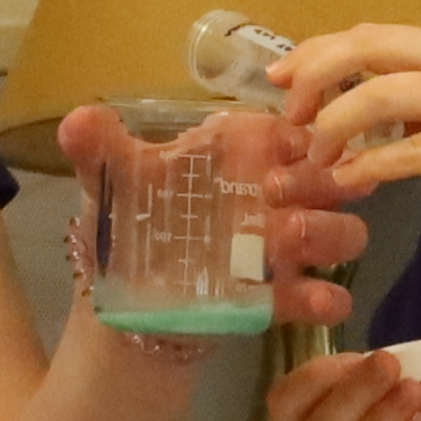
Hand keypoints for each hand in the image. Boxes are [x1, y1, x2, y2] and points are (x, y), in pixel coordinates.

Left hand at [48, 101, 371, 335]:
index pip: (293, 128)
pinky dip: (328, 298)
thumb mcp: (112, 182)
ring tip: (288, 235)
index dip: (302, 129)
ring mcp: (287, 248)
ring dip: (328, 231)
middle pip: (330, 176)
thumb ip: (98, 150)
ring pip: (344, 232)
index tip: (290, 138)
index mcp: (243, 154)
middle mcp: (277, 196)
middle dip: (319, 179)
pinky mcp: (285, 297)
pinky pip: (327, 297)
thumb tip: (76, 120)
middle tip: (273, 189)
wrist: (126, 299)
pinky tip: (316, 300)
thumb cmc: (131, 223)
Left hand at [275, 23, 420, 248]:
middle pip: (367, 47)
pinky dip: (367, 167)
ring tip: (312, 160)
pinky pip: (408, 150)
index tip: (283, 78)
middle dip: (313, 76)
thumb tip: (383, 134)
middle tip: (286, 115)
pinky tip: (349, 185)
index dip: (321, 52)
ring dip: (332, 127)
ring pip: (378, 94)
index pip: (377, 36)